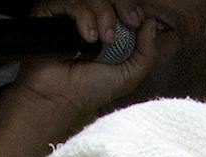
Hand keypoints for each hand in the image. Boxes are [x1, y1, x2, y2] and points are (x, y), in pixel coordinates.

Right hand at [9, 0, 170, 121]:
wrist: (58, 97)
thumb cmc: (90, 90)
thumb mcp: (131, 75)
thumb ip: (149, 52)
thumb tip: (152, 23)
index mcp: (115, 33)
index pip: (129, 8)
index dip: (138, 10)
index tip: (143, 22)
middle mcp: (95, 20)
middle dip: (126, 6)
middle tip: (131, 22)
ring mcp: (74, 16)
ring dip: (105, 15)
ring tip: (104, 40)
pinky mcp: (53, 13)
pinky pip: (72, 2)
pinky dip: (84, 18)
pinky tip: (88, 38)